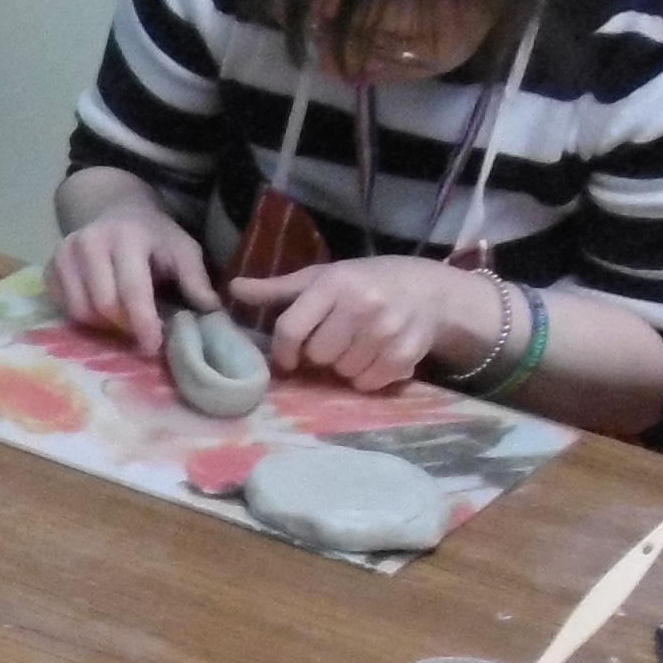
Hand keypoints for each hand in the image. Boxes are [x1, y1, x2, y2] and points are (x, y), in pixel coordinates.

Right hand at [46, 199, 216, 340]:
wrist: (113, 209)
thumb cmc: (152, 235)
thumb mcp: (181, 248)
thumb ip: (194, 278)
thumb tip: (211, 311)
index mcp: (127, 237)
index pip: (132, 289)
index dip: (143, 322)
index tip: (152, 346)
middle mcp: (90, 242)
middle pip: (104, 305)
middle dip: (125, 325)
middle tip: (141, 330)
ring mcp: (64, 254)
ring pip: (81, 311)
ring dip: (104, 324)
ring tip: (123, 318)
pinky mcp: (49, 267)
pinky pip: (65, 308)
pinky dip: (85, 317)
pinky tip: (101, 308)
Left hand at [232, 257, 496, 393]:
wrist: (430, 290)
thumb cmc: (364, 283)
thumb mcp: (322, 279)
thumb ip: (278, 290)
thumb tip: (232, 289)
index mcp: (336, 283)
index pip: (291, 328)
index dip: (283, 350)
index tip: (288, 357)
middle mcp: (363, 304)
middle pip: (317, 355)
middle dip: (320, 353)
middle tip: (335, 340)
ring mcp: (388, 330)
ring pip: (342, 372)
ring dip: (344, 366)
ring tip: (356, 346)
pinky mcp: (406, 354)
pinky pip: (368, 383)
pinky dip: (367, 376)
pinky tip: (375, 356)